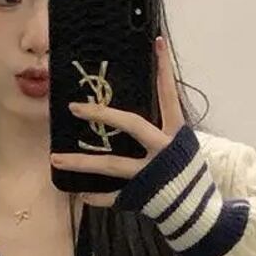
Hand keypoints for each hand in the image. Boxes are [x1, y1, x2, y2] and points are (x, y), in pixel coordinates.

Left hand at [50, 35, 186, 207]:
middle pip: (131, 124)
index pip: (169, 95)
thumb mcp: (184, 147)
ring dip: (81, 163)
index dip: (164, 70)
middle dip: (103, 114)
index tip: (157, 43)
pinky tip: (82, 194)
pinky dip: (98, 196)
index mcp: (175, 134)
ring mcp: (149, 174)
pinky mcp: (141, 195)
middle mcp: (162, 150)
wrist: (199, 212)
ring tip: (56, 159)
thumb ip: (164, 130)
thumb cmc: (189, 175)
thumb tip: (143, 112)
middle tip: (74, 107)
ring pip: (111, 165)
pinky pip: (114, 196)